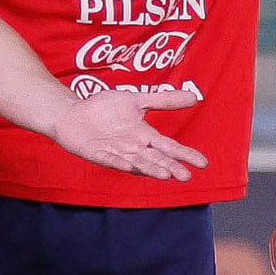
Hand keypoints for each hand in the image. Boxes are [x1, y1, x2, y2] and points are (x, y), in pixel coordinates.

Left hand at [47, 84, 204, 182]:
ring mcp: (115, 152)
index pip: (169, 147)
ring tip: (164, 175)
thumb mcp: (137, 100)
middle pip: (155, 159)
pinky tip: (128, 165)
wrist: (72, 113)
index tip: (203, 164)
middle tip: (186, 177)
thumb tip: (195, 97)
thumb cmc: (104, 109)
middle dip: (170, 167)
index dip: (184, 155)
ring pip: (136, 163)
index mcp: (144, 136)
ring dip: (149, 169)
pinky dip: (118, 163)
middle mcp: (133, 148)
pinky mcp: (96, 153)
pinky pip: (109, 160)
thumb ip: (164, 100)